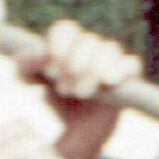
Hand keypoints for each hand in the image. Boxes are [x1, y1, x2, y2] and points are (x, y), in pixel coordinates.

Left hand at [22, 20, 138, 158]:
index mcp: (69, 42)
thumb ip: (27, 64)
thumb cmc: (57, 99)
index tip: (51, 70)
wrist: (80, 129)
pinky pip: (131, 64)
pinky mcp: (126, 76)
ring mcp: (112, 60)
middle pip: (88, 40)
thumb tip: (42, 53)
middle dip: (75, 64)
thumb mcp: (31, 80)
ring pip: (110, 48)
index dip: (60, 46)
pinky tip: (108, 81)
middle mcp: (91, 47)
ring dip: (94, 70)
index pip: (66, 29)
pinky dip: (120, 69)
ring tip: (82, 93)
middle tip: (64, 89)